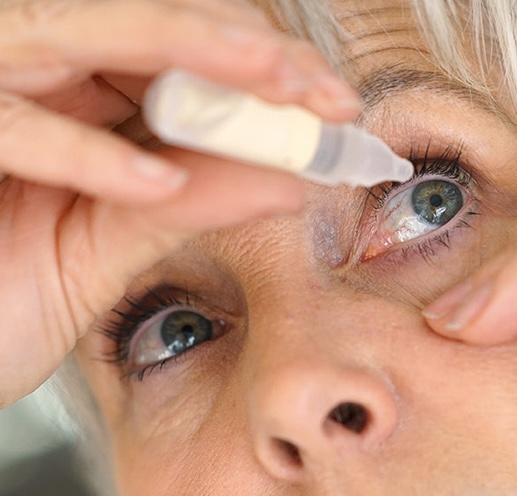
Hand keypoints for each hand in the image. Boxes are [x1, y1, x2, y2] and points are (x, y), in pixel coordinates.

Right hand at [0, 0, 360, 406]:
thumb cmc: (4, 294)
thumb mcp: (113, 248)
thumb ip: (192, 205)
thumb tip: (291, 184)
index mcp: (85, 103)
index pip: (185, 58)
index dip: (264, 72)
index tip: (334, 108)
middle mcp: (40, 81)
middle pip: (147, 30)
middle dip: (244, 51)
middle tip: (319, 88)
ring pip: (83, 37)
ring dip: (184, 49)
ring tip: (270, 76)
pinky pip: (15, 127)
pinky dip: (86, 153)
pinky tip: (158, 179)